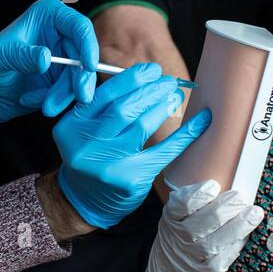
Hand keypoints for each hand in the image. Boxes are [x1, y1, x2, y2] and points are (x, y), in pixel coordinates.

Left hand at [0, 0, 98, 122]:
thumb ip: (20, 56)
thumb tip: (46, 58)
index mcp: (47, 16)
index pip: (78, 26)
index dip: (88, 45)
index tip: (88, 67)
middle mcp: (59, 34)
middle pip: (85, 54)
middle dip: (80, 79)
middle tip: (79, 97)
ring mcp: (62, 58)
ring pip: (79, 77)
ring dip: (65, 95)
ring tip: (45, 107)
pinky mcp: (60, 79)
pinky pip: (69, 92)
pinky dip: (55, 100)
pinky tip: (29, 100)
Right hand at [53, 63, 210, 228]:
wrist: (84, 201)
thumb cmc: (90, 157)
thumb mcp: (83, 131)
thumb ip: (102, 107)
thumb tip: (145, 78)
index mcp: (71, 127)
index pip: (104, 95)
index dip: (131, 79)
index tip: (151, 70)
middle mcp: (86, 145)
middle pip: (123, 109)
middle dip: (150, 91)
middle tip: (168, 82)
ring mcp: (107, 165)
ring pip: (141, 126)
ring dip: (162, 106)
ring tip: (175, 96)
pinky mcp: (129, 180)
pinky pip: (162, 152)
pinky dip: (184, 134)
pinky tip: (200, 121)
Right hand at [141, 179, 265, 271]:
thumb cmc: (179, 238)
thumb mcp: (176, 218)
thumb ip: (196, 203)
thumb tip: (232, 186)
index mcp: (172, 217)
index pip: (183, 203)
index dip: (199, 194)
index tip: (214, 186)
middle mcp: (181, 236)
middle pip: (208, 219)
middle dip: (228, 206)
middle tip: (241, 197)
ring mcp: (195, 255)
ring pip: (220, 239)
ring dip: (241, 224)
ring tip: (255, 213)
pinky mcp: (208, 271)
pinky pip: (226, 256)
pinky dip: (238, 244)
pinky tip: (247, 234)